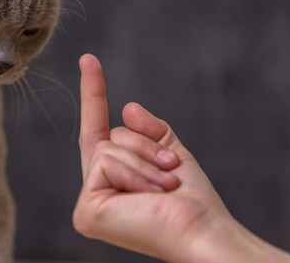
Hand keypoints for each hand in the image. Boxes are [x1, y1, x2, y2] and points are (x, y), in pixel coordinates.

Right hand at [73, 54, 229, 261]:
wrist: (202, 229)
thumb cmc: (191, 200)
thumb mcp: (170, 153)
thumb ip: (148, 131)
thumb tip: (126, 107)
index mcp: (113, 178)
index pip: (98, 130)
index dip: (94, 93)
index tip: (88, 59)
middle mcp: (96, 190)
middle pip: (108, 138)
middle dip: (145, 146)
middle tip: (171, 173)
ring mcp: (88, 203)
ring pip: (108, 149)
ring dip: (145, 163)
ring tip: (164, 189)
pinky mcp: (87, 211)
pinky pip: (105, 164)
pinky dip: (134, 175)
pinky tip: (148, 198)